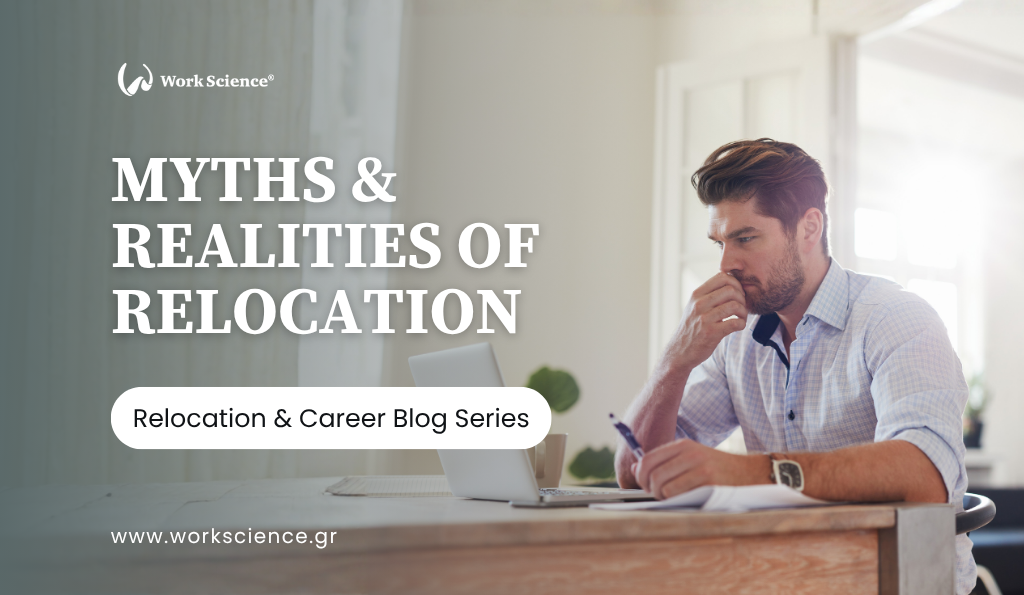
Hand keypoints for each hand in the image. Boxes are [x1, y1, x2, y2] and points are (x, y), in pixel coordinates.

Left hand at [632, 439, 769, 498]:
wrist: (748, 473)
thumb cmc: (715, 468)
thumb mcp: (690, 458)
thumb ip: (664, 462)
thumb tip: (636, 469)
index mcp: (682, 446)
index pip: (647, 460)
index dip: (640, 476)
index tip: (645, 484)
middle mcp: (689, 454)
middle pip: (652, 475)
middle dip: (650, 490)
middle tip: (658, 495)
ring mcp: (699, 468)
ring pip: (663, 487)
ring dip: (662, 498)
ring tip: (672, 498)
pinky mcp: (708, 483)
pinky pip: (678, 495)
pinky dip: (675, 501)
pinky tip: (684, 499)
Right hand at [663, 272, 747, 370]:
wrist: (680, 352)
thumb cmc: (692, 328)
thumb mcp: (694, 306)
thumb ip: (708, 295)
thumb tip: (730, 281)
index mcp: (696, 295)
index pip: (722, 277)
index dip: (735, 283)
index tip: (737, 294)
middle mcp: (699, 304)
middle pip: (731, 289)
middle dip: (742, 297)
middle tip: (741, 307)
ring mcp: (704, 319)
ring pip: (735, 305)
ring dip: (744, 312)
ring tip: (741, 317)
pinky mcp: (711, 333)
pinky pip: (735, 323)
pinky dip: (742, 324)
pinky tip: (738, 326)